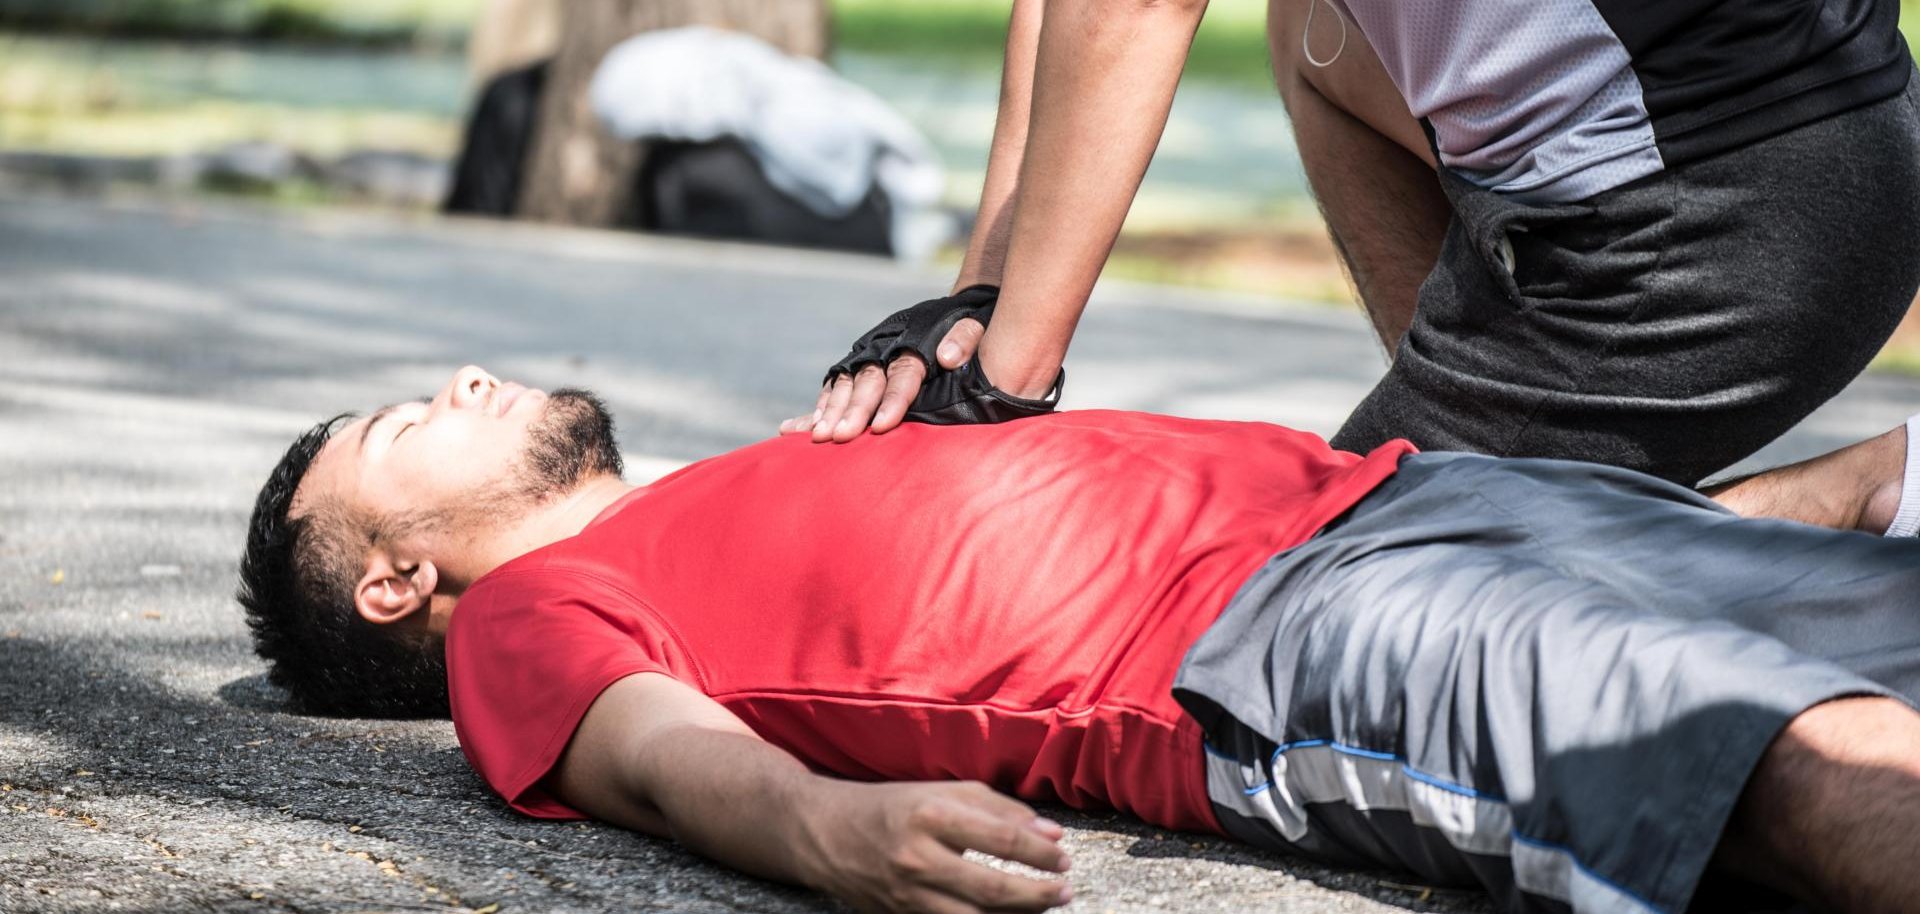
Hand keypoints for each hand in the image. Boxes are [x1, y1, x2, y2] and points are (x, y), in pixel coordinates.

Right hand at [781, 297, 988, 442]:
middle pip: (868, 381)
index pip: (904, 374)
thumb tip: (947, 357)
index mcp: (914, 342)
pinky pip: (834, 386)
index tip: (882, 427)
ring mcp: (867, 355)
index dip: (893, 400)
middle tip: (840, 436)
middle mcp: (884, 347)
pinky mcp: (856, 364)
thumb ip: (965, 339)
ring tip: (819, 436)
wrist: (946, 312)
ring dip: (830, 410)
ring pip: (846, 383)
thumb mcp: (973, 327)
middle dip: (852, 410)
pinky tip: (802, 427)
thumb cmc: (964, 329)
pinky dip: (819, 406)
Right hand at [796, 779, 1072, 913]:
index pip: (1002, 838)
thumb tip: (1050, 834)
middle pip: (994, 888)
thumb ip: (998, 808)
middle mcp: (918, 857)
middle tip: (1065, 890)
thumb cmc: (891, 806)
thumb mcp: (941, 791)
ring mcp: (907, 895)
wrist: (824, 832)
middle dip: (1039, 894)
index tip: (1063, 856)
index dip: (1040, 852)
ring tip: (1045, 905)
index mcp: (932, 814)